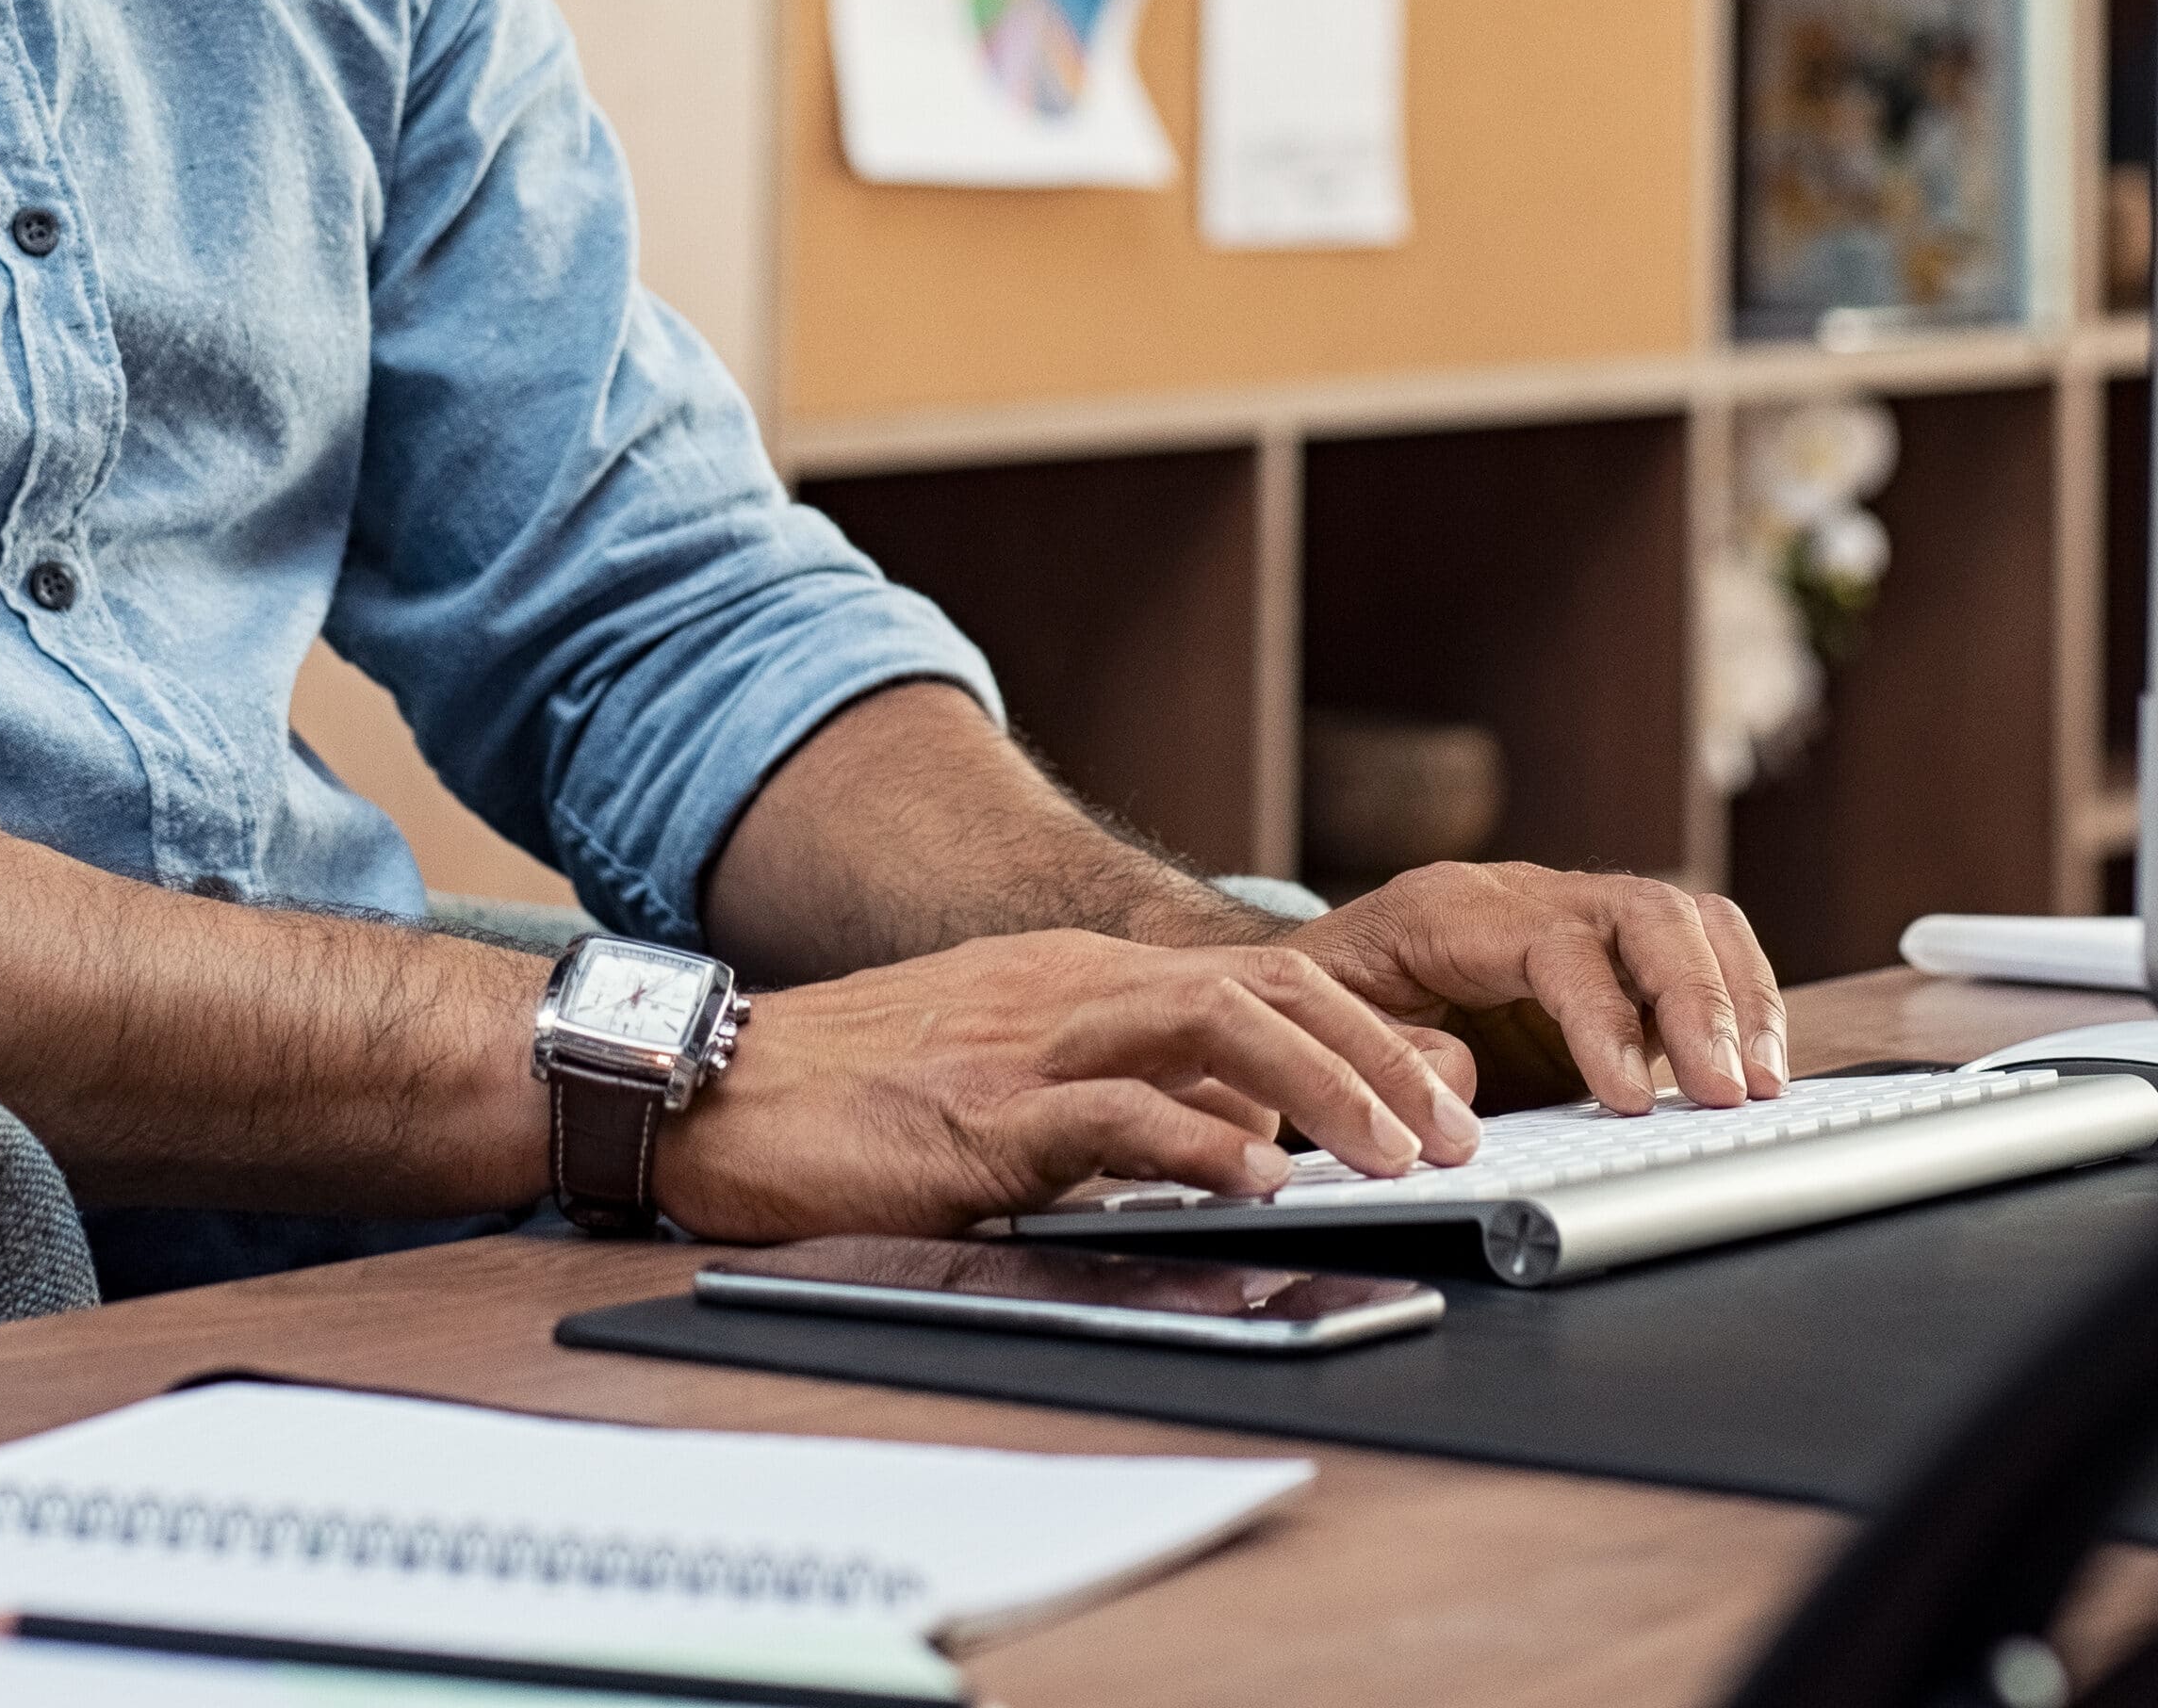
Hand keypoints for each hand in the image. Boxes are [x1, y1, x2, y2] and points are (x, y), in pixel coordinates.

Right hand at [648, 930, 1486, 1240]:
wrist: (704, 1085)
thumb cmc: (838, 1093)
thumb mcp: (992, 1076)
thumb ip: (1103, 1098)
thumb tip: (1222, 1146)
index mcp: (1070, 980)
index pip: (1254, 976)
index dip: (1360, 1030)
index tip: (1434, 1094)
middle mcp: (1064, 991)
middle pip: (1264, 988)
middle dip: (1379, 1056)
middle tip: (1453, 1131)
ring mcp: (1025, 1044)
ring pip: (1218, 1029)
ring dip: (1328, 1091)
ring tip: (1398, 1154)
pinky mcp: (980, 1115)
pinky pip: (1114, 1113)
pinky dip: (1201, 1142)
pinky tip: (1258, 1181)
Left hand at [1275, 863, 1790, 1112]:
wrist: (1309, 977)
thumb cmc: (1319, 1006)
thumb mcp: (1327, 1036)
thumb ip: (1391, 1056)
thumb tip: (1463, 1082)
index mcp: (1450, 909)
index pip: (1555, 942)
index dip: (1604, 1017)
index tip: (1633, 1099)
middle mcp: (1526, 895)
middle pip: (1642, 912)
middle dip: (1699, 1001)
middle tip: (1732, 1093)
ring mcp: (1575, 916)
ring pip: (1685, 917)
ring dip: (1737, 997)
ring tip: (1765, 1083)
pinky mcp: (1609, 957)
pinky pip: (1695, 947)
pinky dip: (1738, 998)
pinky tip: (1753, 1063)